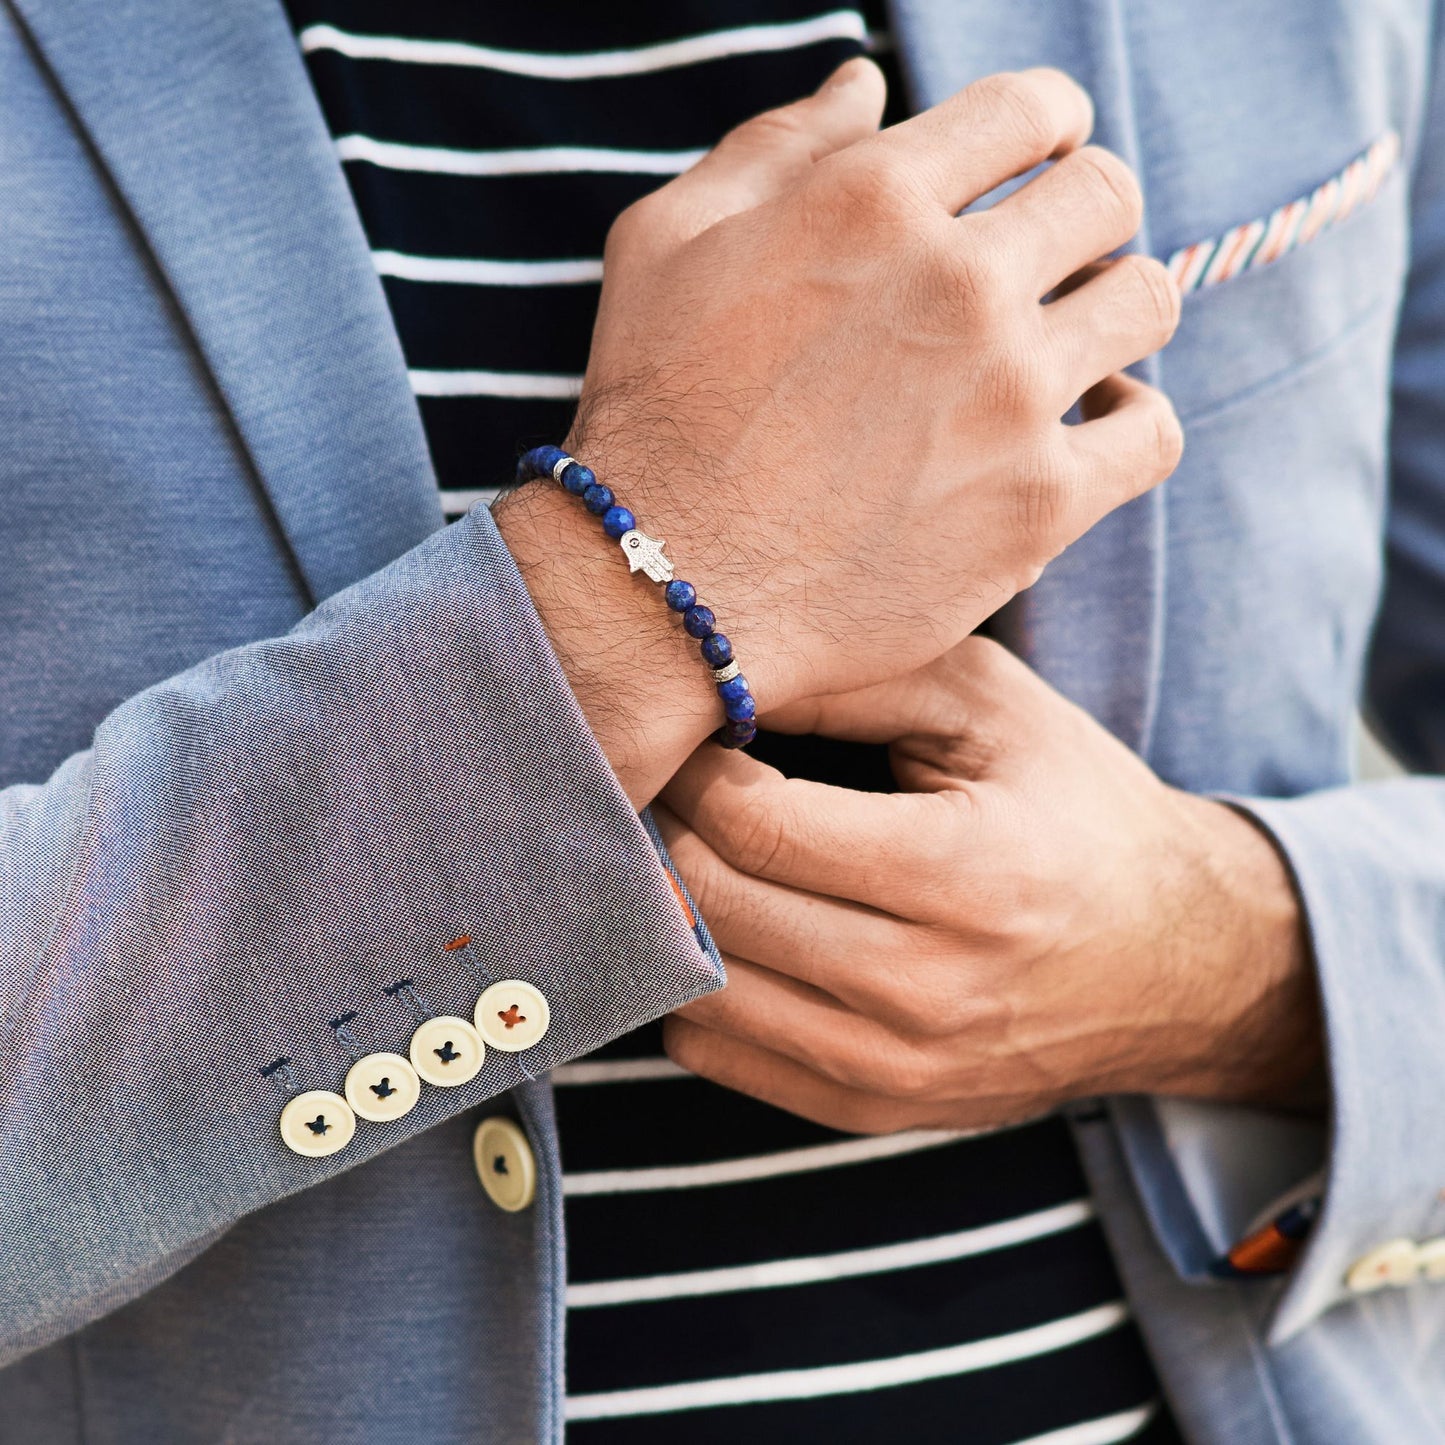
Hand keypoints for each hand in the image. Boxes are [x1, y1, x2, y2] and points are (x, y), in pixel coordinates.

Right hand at [496, 61, 1181, 801]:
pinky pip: (1151, 433)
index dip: (1048, 125)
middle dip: (1084, 210)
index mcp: (871, 199)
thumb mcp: (669, 243)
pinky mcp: (1036, 505)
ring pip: (1145, 302)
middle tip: (1052, 256)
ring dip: (1115, 307)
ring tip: (1071, 342)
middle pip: (1105, 195)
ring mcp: (1008, 396)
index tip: (1041, 160)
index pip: (1030, 110)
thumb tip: (863, 83)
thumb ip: (772, 147)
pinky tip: (1091, 425)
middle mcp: (957, 283)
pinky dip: (1131, 420)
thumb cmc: (652, 413)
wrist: (661, 586)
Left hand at [655, 639, 1320, 1133]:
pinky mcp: (877, 1110)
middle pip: (714, 907)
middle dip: (665, 831)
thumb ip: (859, 680)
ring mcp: (897, 1066)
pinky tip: (728, 931)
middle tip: (668, 785)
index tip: (695, 737)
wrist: (1177, 960)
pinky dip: (699, 988)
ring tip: (690, 851)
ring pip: (703, 990)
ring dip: (670, 912)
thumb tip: (726, 675)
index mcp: (964, 871)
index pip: (759, 828)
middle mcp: (926, 987)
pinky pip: (721, 1056)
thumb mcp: (991, 707)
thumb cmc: (1078, 809)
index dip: (696, 772)